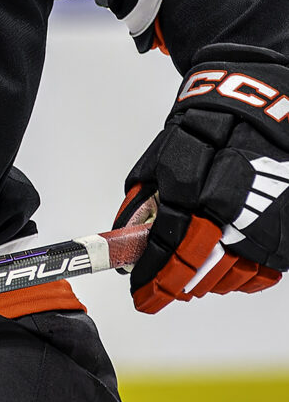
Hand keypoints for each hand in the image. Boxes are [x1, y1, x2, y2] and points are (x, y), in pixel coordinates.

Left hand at [114, 47, 288, 313]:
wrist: (256, 108)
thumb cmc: (205, 128)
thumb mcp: (160, 158)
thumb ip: (144, 199)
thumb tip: (128, 235)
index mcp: (194, 187)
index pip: (170, 247)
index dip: (153, 276)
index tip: (141, 293)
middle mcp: (232, 209)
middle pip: (201, 268)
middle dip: (176, 284)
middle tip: (161, 289)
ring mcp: (265, 223)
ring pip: (233, 276)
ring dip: (206, 283)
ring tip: (190, 277)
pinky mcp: (287, 231)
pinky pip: (263, 273)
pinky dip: (241, 278)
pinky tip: (224, 270)